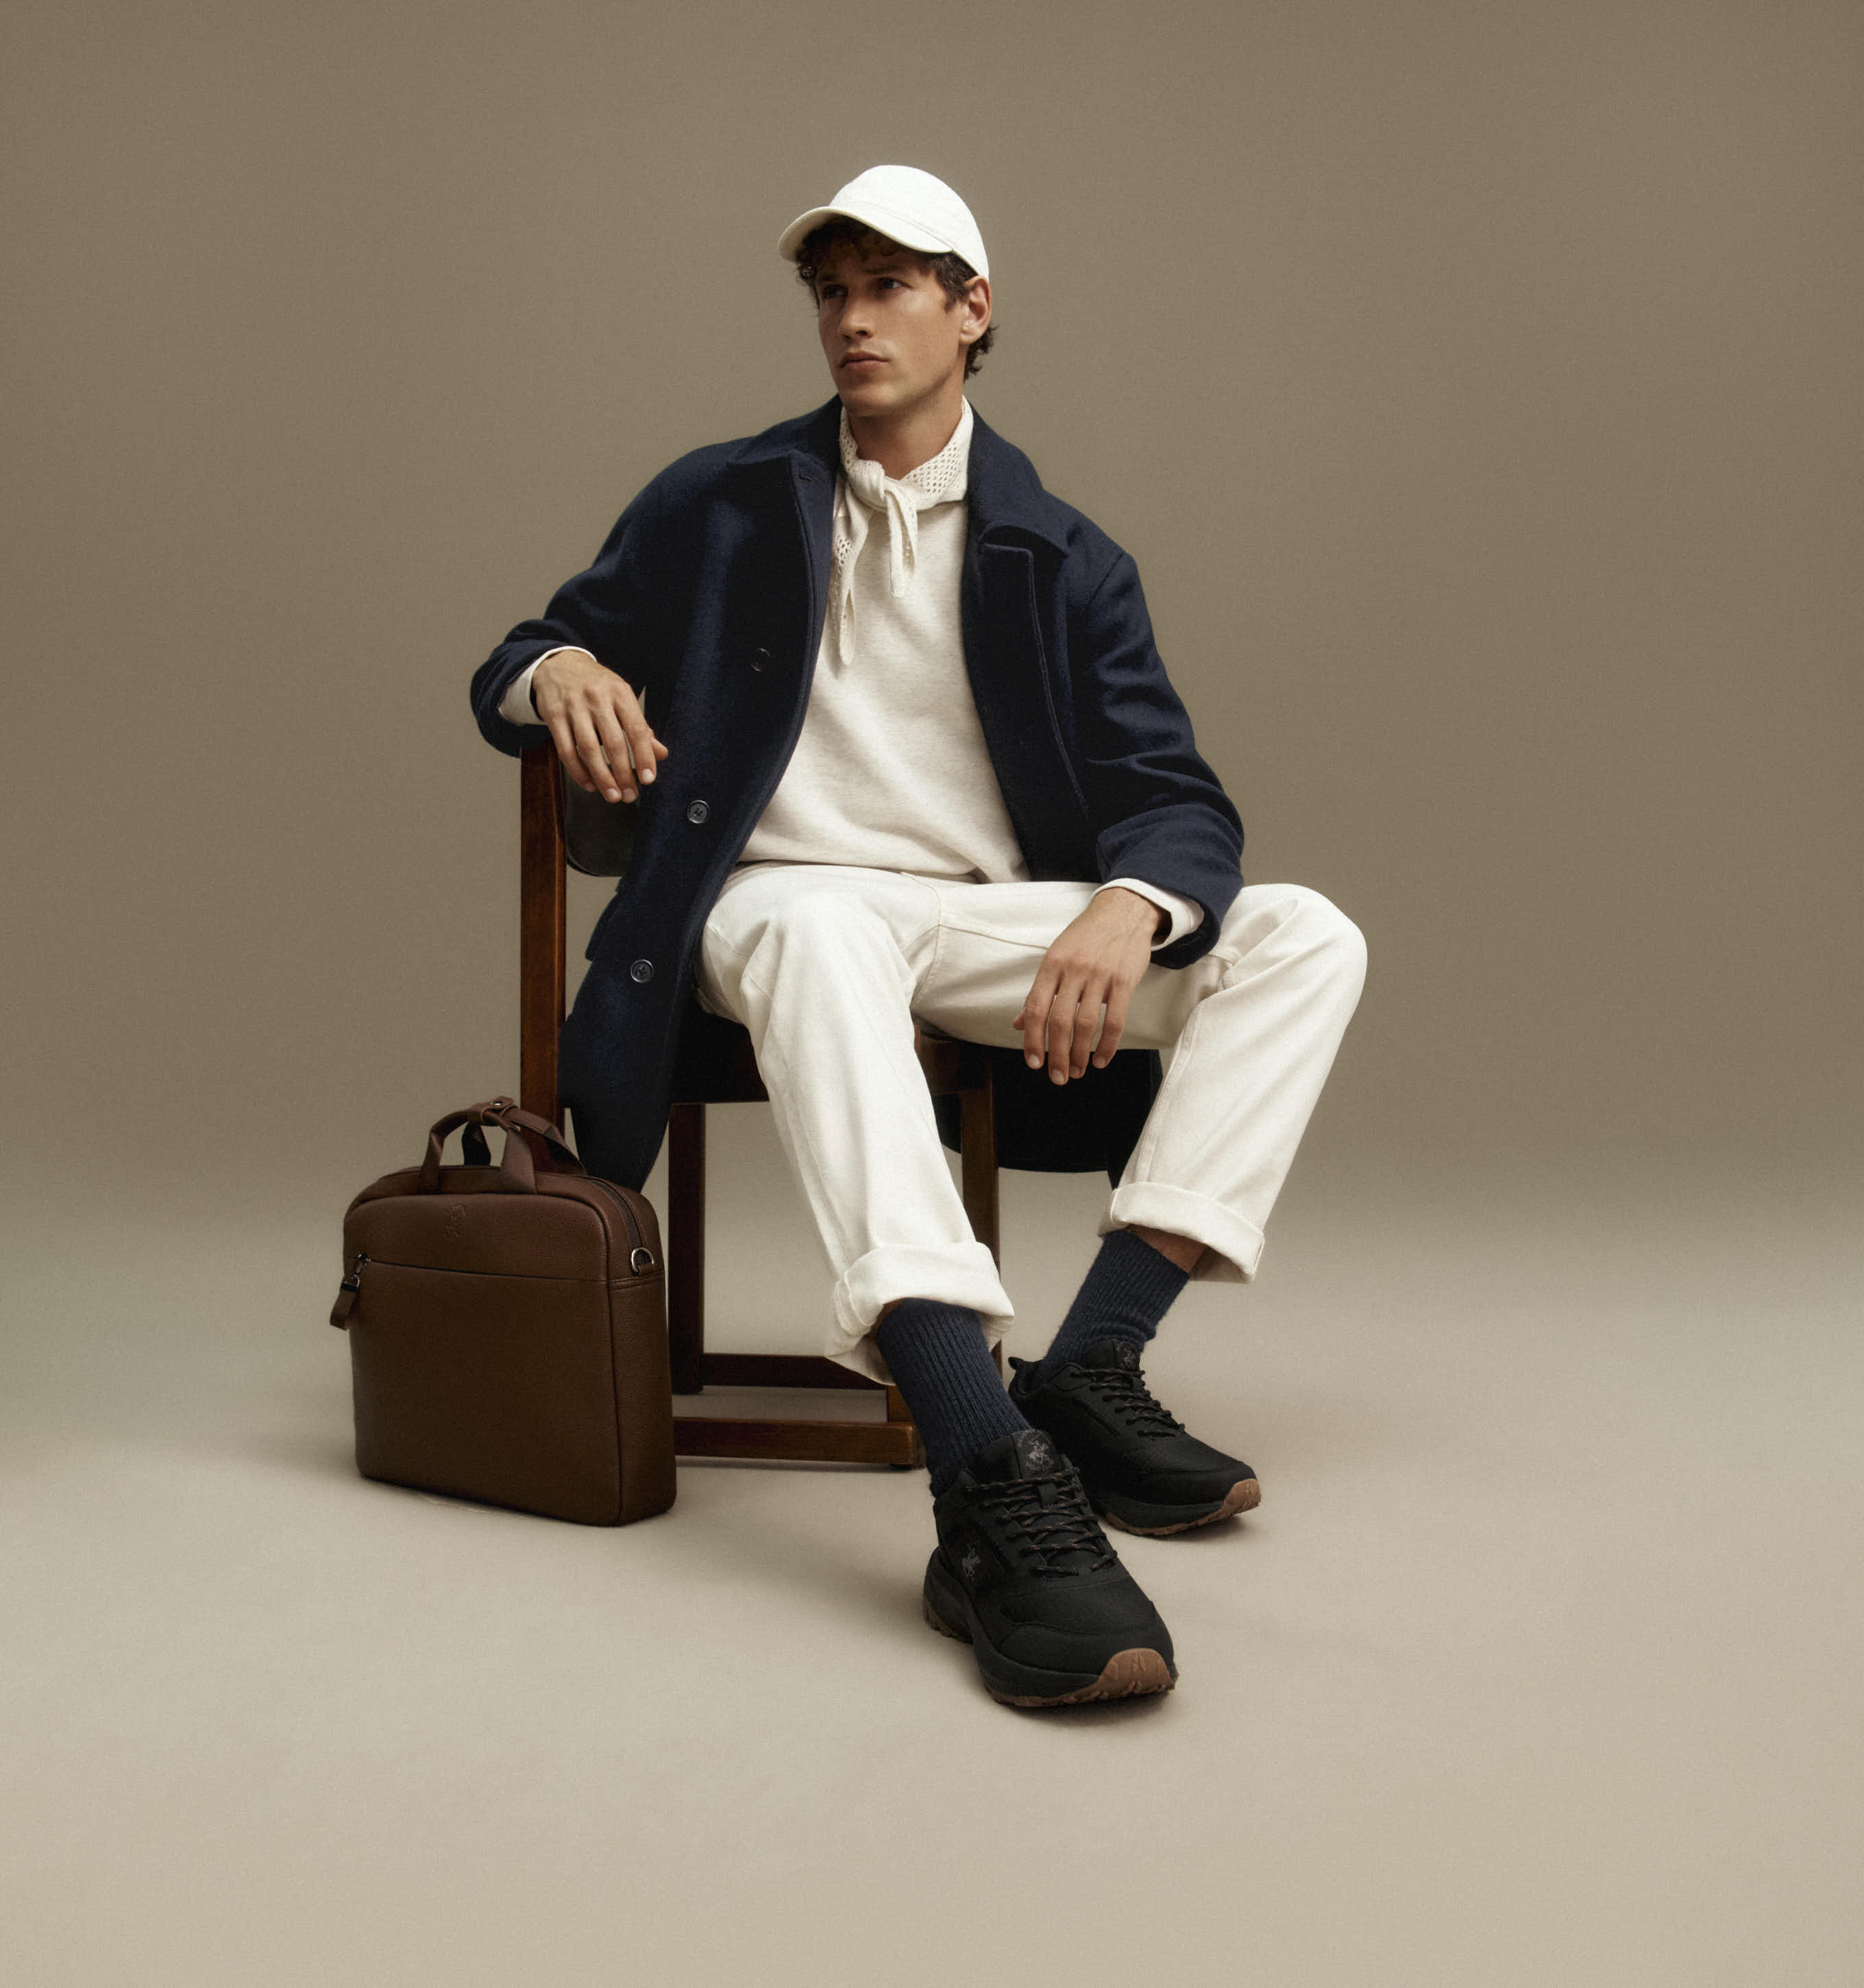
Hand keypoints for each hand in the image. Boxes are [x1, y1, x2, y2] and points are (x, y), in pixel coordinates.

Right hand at [533, 649, 668, 802]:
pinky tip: (589, 784)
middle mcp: (597, 698)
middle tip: (629, 795)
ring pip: (588, 749)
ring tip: (612, 795)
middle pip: (613, 743)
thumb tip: (661, 754)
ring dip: (601, 777)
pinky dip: (578, 771)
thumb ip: (641, 727)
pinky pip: (565, 749)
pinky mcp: (554, 715)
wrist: (558, 665)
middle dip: (623, 774)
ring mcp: (573, 706)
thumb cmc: (597, 686)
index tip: (648, 779)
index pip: (637, 729)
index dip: (644, 756)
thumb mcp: (621, 698)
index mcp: (620, 693)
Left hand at [1012, 888, 1162, 1084]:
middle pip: (1060, 1021)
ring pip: (1086, 1024)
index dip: (1031, 1039)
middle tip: (1057, 1077)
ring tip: (1077, 1071)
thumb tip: (1018, 1023)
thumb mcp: (1056, 957)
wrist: (1123, 911)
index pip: (1035, 1008)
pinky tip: (1101, 1060)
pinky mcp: (1124, 980)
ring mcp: (1100, 975)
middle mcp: (1073, 970)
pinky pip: (1115, 1020)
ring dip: (1080, 1053)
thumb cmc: (1086, 937)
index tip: (1033, 1062)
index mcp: (1051, 964)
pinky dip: (1108, 1045)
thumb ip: (1039, 991)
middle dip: (1057, 1054)